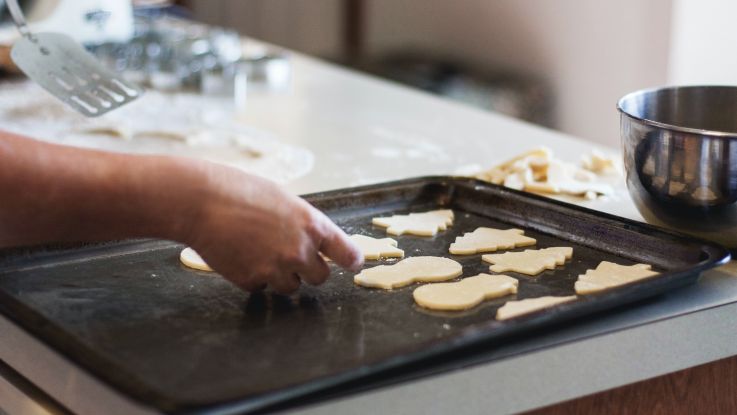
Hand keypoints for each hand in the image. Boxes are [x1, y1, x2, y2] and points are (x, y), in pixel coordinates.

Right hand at [183, 164, 362, 293]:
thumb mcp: (281, 199)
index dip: (351, 260)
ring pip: (291, 287)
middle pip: (320, 277)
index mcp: (312, 225)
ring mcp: (276, 269)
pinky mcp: (252, 281)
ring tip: (258, 251)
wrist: (201, 201)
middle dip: (308, 270)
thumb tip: (309, 239)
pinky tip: (239, 255)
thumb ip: (300, 222)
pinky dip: (253, 277)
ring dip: (280, 276)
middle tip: (289, 256)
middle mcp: (300, 251)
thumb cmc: (239, 190)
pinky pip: (261, 287)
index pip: (347, 253)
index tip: (353, 263)